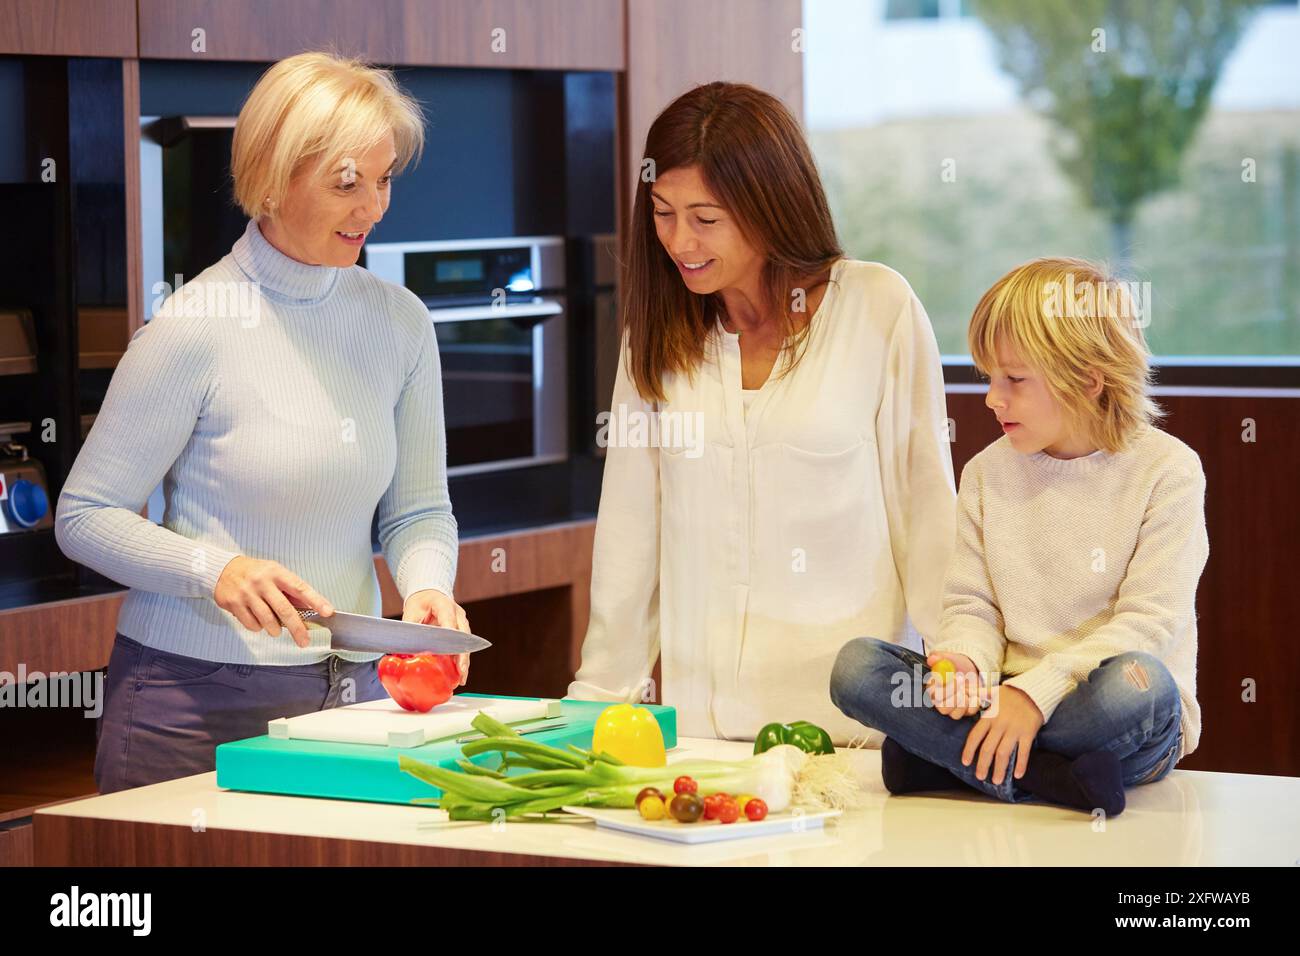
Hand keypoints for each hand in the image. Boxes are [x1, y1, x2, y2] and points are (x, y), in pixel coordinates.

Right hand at [214, 555, 333, 647]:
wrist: (222, 569)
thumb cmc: (254, 572)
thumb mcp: (275, 573)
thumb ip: (291, 590)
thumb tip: (310, 606)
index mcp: (276, 573)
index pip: (300, 588)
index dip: (315, 600)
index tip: (327, 611)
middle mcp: (262, 583)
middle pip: (284, 610)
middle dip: (297, 628)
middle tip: (304, 640)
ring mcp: (246, 594)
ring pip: (267, 621)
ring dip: (275, 629)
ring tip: (276, 629)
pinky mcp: (234, 604)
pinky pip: (251, 625)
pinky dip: (258, 628)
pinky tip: (258, 621)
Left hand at [403, 588, 470, 685]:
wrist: (428, 594)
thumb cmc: (420, 603)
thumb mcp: (411, 613)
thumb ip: (410, 630)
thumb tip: (403, 652)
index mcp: (444, 605)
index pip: (450, 622)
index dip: (452, 639)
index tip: (452, 654)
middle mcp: (457, 613)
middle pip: (463, 636)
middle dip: (463, 655)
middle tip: (461, 672)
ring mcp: (461, 621)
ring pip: (466, 642)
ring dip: (464, 660)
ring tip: (461, 678)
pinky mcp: (461, 630)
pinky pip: (463, 645)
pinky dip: (461, 658)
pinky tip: (459, 672)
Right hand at [925, 652, 982, 717]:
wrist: (971, 668)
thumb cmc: (956, 664)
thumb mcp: (948, 658)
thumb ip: (939, 657)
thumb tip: (932, 659)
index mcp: (934, 689)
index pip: (932, 695)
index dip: (940, 689)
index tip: (947, 678)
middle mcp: (942, 702)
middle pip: (943, 708)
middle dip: (952, 696)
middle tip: (960, 681)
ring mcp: (955, 708)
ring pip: (955, 714)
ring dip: (962, 702)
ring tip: (966, 689)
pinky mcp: (967, 710)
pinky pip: (970, 712)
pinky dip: (974, 703)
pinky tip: (974, 695)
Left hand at [961, 684, 1044, 785]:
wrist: (1033, 691)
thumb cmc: (1009, 693)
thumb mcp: (989, 691)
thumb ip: (974, 694)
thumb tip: (959, 692)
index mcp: (989, 716)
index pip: (975, 736)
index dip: (969, 750)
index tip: (965, 762)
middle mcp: (1000, 725)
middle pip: (988, 749)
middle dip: (983, 765)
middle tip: (980, 777)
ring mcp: (1014, 730)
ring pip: (1004, 753)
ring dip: (1000, 769)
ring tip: (997, 781)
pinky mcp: (1028, 733)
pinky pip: (1024, 752)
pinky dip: (1021, 764)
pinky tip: (1018, 775)